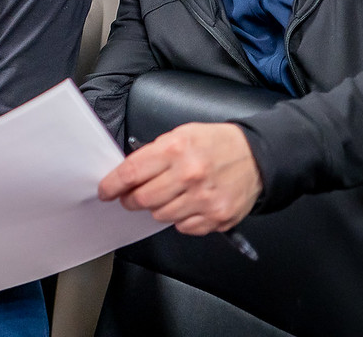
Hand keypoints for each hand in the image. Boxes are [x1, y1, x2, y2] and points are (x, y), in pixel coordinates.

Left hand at [98, 122, 261, 234]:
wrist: (257, 157)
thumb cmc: (216, 143)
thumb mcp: (181, 134)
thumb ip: (154, 153)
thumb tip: (129, 173)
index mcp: (175, 149)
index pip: (131, 173)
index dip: (113, 184)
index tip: (105, 191)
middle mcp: (189, 175)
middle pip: (143, 199)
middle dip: (131, 199)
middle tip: (131, 197)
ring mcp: (204, 199)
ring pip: (161, 216)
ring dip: (157, 208)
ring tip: (168, 195)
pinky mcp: (217, 218)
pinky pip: (183, 227)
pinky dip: (180, 219)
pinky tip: (188, 204)